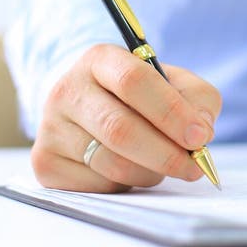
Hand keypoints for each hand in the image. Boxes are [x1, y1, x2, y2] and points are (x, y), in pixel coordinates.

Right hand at [31, 44, 221, 191]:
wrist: (90, 106)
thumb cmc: (140, 95)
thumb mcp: (172, 82)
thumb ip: (196, 98)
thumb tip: (201, 130)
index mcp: (100, 59)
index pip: (133, 81)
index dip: (170, 111)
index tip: (199, 136)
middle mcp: (67, 89)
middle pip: (120, 129)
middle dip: (165, 153)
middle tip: (194, 166)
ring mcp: (50, 127)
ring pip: (110, 163)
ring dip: (150, 172)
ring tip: (164, 165)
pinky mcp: (45, 163)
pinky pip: (96, 187)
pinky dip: (125, 186)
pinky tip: (131, 170)